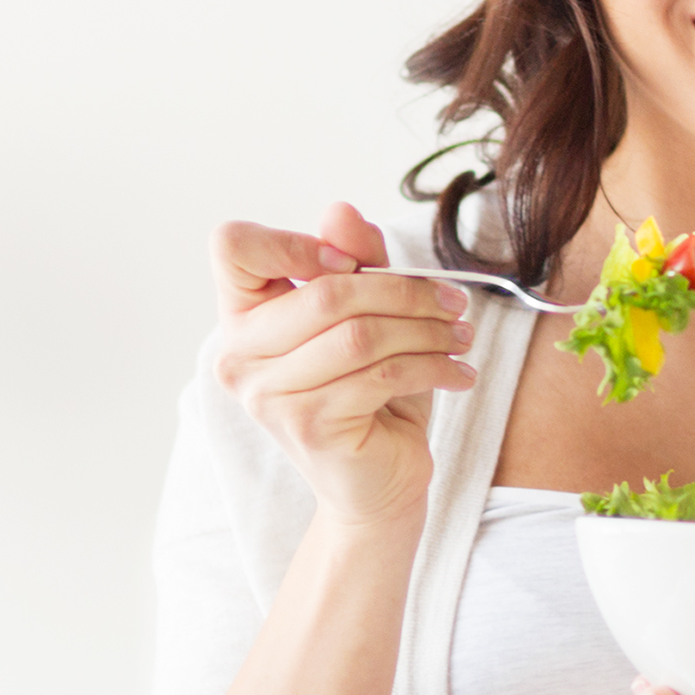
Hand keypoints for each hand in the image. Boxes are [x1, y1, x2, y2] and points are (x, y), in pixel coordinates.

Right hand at [210, 202, 474, 526]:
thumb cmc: (370, 396)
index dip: (295, 242)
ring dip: (426, 330)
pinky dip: (432, 366)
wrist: (376, 484)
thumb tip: (340, 210)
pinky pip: (380, 375)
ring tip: (462, 337)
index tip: (355, 263)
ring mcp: (268, 395)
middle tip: (454, 302)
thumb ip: (355, 261)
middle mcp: (239, 355)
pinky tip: (459, 371)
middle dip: (404, 291)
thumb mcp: (368, 318)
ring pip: (360, 335)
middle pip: (324, 292)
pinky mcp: (308, 424)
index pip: (233, 247)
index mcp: (242, 317)